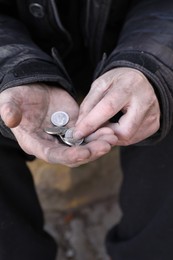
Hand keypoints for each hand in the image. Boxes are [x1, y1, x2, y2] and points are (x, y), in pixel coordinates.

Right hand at [0, 84, 116, 165]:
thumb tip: (9, 118)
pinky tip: (110, 128)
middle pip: (73, 154)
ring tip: (112, 136)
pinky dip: (98, 132)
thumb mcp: (10, 101)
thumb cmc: (17, 97)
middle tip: (106, 145)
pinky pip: (88, 133)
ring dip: (98, 143)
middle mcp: (51, 143)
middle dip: (90, 152)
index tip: (84, 153)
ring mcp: (64, 136)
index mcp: (35, 143)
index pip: (53, 155)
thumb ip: (9, 109)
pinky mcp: (74, 126)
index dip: (69, 155)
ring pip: (84, 145)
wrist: (31, 88)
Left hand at [73, 68, 159, 145]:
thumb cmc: (118, 81)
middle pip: (123, 130)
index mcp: (128, 85)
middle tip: (94, 131)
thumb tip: (80, 127)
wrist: (141, 80)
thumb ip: (88, 105)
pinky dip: (121, 136)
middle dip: (104, 134)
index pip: (108, 108)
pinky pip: (134, 139)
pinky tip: (117, 126)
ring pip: (128, 137)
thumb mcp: (100, 85)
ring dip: (112, 136)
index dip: (91, 123)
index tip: (77, 134)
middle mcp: (145, 100)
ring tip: (106, 125)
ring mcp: (152, 114)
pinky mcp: (154, 124)